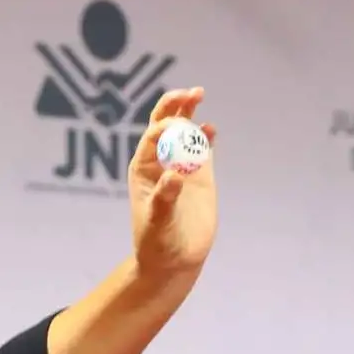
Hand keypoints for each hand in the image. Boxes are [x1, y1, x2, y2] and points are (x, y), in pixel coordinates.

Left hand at [129, 87, 217, 281]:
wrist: (174, 260)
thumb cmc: (157, 244)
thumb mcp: (157, 223)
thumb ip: (164, 199)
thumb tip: (174, 176)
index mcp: (143, 168)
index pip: (153, 135)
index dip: (166, 124)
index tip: (179, 124)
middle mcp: (161, 161)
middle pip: (166, 124)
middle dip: (175, 105)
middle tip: (191, 93)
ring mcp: (181, 165)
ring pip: (185, 131)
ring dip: (190, 112)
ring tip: (198, 94)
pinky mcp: (200, 175)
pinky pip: (202, 149)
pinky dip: (206, 136)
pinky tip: (211, 129)